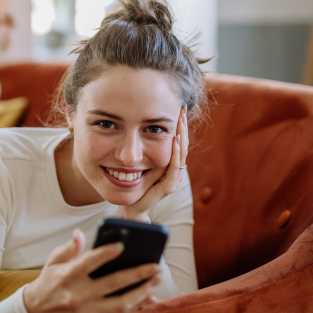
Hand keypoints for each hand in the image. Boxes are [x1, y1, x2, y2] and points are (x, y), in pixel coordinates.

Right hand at [23, 229, 162, 312]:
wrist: (38, 311)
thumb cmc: (49, 281)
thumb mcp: (54, 260)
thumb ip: (70, 247)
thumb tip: (80, 234)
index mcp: (67, 276)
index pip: (89, 263)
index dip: (105, 254)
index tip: (122, 245)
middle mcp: (78, 294)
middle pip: (112, 284)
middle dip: (136, 274)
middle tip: (155, 266)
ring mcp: (87, 311)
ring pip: (120, 303)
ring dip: (141, 292)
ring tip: (156, 280)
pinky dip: (136, 306)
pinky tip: (150, 298)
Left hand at [117, 106, 188, 222]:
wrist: (129, 206)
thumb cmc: (132, 184)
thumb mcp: (135, 160)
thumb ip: (140, 145)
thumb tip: (133, 122)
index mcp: (167, 162)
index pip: (178, 140)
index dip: (179, 124)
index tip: (179, 106)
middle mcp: (172, 169)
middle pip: (182, 144)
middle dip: (183, 126)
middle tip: (182, 108)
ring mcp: (171, 178)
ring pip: (182, 154)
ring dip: (182, 137)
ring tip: (181, 121)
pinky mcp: (166, 188)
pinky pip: (174, 169)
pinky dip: (176, 154)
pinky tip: (175, 141)